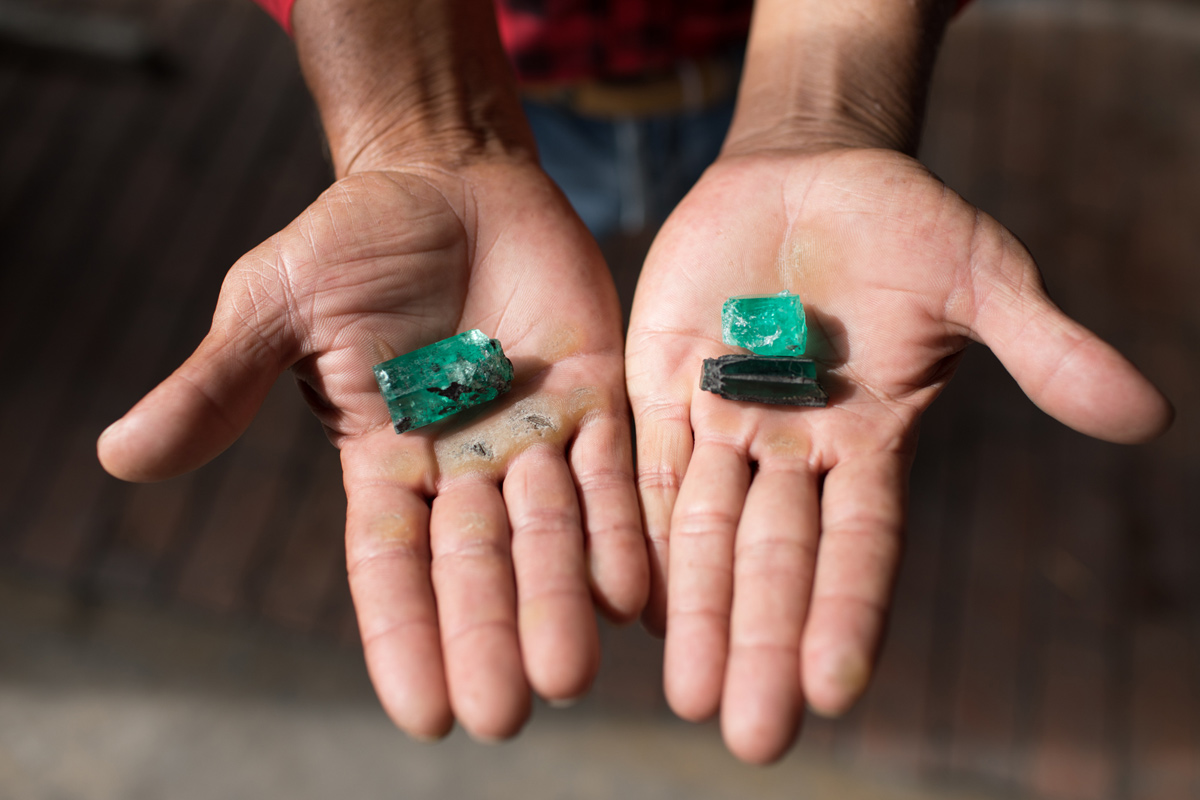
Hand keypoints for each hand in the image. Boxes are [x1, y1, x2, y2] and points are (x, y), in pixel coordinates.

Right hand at [98, 158, 647, 739]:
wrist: (447, 179)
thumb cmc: (352, 241)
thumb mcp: (273, 305)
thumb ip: (218, 384)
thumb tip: (118, 456)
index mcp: (384, 459)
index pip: (391, 564)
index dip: (404, 635)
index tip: (423, 714)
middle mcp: (463, 463)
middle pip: (477, 563)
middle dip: (488, 634)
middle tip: (505, 713)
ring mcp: (531, 431)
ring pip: (550, 529)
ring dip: (559, 598)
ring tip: (571, 675)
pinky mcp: (592, 392)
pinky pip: (612, 467)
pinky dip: (620, 525)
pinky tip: (631, 590)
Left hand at [626, 147, 1171, 762]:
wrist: (809, 174)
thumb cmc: (905, 225)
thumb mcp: (977, 277)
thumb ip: (1043, 348)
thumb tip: (1148, 416)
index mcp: (869, 439)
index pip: (861, 545)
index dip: (847, 612)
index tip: (834, 690)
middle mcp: (792, 449)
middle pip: (775, 562)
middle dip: (762, 643)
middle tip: (748, 734)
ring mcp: (721, 420)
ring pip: (703, 532)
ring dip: (697, 613)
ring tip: (686, 695)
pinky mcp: (662, 383)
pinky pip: (642, 467)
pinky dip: (633, 531)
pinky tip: (624, 600)